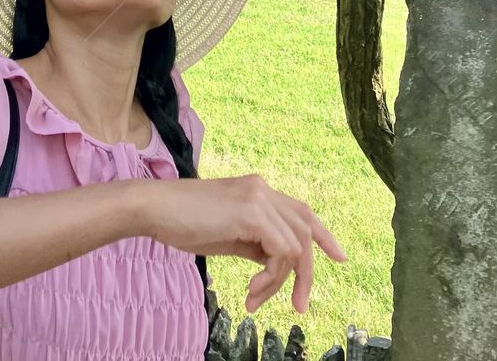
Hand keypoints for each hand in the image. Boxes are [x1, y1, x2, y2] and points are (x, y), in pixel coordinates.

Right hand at [138, 174, 346, 313]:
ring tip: (254, 298)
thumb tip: (276, 263)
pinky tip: (251, 290)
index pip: (301, 211)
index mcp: (258, 191)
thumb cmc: (184, 224)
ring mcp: (259, 197)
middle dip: (306, 273)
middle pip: (306, 231)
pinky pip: (281, 252)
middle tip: (298, 306)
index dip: (324, 235)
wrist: (156, 209)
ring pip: (295, 247)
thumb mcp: (228, 235)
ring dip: (279, 282)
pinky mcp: (252, 212)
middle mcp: (263, 189)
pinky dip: (272, 278)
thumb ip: (255, 242)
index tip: (340, 258)